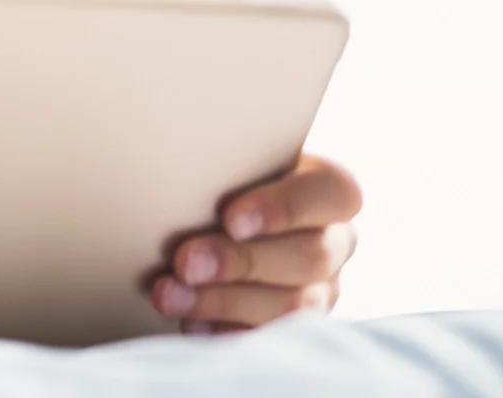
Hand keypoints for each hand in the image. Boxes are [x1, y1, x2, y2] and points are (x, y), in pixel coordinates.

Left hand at [151, 153, 362, 332]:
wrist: (204, 221)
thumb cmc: (217, 180)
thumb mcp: (225, 162)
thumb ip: (220, 163)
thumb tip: (171, 164)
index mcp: (328, 190)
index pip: (332, 193)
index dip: (285, 208)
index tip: (230, 219)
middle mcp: (334, 242)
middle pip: (311, 257)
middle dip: (241, 262)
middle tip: (185, 262)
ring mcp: (320, 290)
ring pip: (292, 306)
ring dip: (223, 301)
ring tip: (169, 294)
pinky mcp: (295, 328)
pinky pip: (270, 339)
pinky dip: (226, 333)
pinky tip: (189, 324)